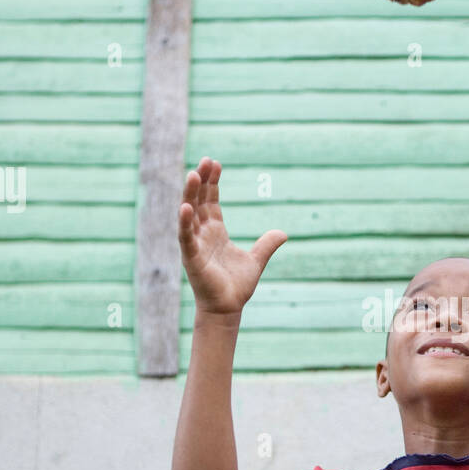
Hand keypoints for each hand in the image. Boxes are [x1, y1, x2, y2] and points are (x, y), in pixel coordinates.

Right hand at [178, 157, 287, 315]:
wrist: (229, 308)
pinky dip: (185, 222)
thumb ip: (267, 244)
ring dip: (190, 195)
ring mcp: (195, 245)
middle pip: (199, 201)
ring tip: (194, 174)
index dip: (213, 183)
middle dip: (202, 181)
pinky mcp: (191, 258)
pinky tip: (186, 207)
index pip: (211, 201)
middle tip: (206, 160)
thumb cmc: (237, 286)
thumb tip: (283, 232)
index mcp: (216, 232)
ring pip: (189, 214)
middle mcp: (202, 234)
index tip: (216, 163)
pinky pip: (186, 237)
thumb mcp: (256, 260)